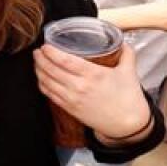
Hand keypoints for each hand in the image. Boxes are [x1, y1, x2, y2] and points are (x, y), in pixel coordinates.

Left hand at [34, 43, 151, 140]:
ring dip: (38, 70)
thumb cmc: (128, 98)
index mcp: (93, 74)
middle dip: (40, 58)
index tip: (45, 46)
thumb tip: (122, 41)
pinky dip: (42, 84)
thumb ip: (126, 53)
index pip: (65, 60)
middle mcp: (79, 86)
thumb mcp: (129, 71)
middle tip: (38, 51)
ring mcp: (72, 99)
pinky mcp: (69, 108)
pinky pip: (49, 94)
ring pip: (47, 82)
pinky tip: (41, 78)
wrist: (128, 124)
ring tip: (37, 62)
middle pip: (51, 69)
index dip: (51, 52)